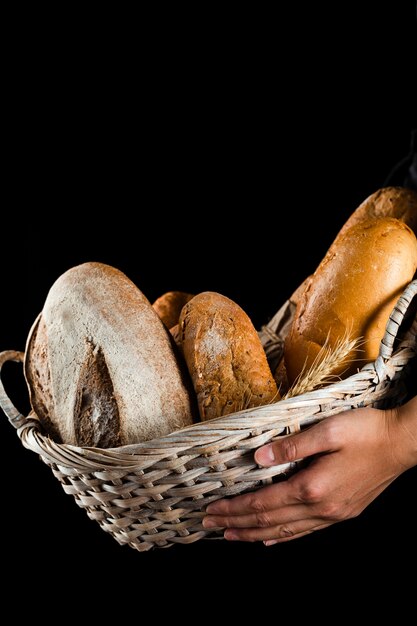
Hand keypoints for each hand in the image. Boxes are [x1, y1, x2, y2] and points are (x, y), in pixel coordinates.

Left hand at [203, 397, 416, 544]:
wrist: (402, 443)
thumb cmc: (366, 432)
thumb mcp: (327, 431)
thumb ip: (292, 446)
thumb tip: (259, 458)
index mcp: (313, 487)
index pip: (263, 504)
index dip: (234, 508)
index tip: (211, 510)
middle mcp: (321, 508)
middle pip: (269, 522)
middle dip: (236, 524)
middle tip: (208, 526)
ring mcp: (333, 514)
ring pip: (285, 532)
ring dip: (255, 534)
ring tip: (232, 536)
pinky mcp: (342, 512)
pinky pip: (305, 531)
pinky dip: (283, 537)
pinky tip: (271, 540)